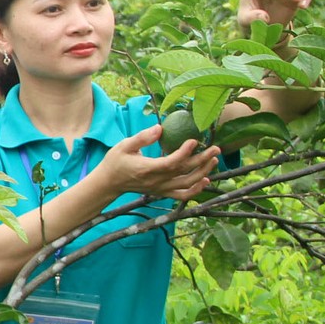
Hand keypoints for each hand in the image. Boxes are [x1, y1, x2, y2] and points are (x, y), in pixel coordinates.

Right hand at [101, 125, 219, 201]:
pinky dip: (196, 190)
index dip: (185, 153)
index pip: (171, 163)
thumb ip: (142, 137)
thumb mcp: (124, 145)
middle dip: (202, 160)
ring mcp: (160, 188)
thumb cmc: (116, 162)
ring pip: (187, 184)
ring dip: (204, 172)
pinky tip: (205, 180)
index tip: (194, 141)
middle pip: (184, 172)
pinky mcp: (162, 192)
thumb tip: (160, 128)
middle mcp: (156, 181)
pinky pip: (182, 195)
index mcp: (147, 169)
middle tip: (215, 148)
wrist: (109, 183)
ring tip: (214, 160)